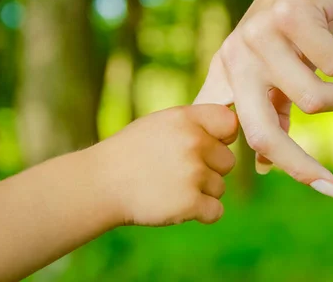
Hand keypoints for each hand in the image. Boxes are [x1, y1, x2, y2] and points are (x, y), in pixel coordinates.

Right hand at [93, 105, 237, 225]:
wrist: (99, 184)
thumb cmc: (132, 152)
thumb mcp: (161, 124)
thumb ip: (196, 124)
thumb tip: (233, 129)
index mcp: (187, 119)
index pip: (230, 123)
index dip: (224, 137)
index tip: (208, 145)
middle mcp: (193, 142)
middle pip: (228, 161)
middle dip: (209, 169)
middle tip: (177, 172)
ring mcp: (192, 173)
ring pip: (220, 187)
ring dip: (201, 192)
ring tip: (170, 187)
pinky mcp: (189, 203)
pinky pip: (216, 211)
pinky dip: (201, 213)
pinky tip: (176, 205)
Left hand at [195, 0, 332, 199]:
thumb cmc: (302, 23)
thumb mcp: (280, 69)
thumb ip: (270, 111)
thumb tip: (265, 166)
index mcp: (229, 75)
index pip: (248, 137)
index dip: (282, 167)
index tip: (324, 188)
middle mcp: (235, 57)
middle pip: (263, 135)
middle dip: (303, 168)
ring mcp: (258, 35)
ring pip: (309, 100)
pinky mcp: (289, 14)